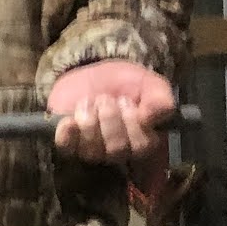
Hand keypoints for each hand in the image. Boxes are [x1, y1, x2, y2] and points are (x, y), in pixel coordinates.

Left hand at [50, 60, 175, 171]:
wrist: (92, 74)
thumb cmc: (125, 83)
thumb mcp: (148, 83)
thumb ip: (159, 98)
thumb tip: (152, 117)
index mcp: (144, 139)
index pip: (143, 147)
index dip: (133, 124)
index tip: (127, 101)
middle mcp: (120, 151)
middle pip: (117, 149)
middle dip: (110, 118)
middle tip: (106, 98)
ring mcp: (93, 151)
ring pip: (93, 150)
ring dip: (89, 121)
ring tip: (88, 101)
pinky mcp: (69, 145)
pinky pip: (67, 148)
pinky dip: (68, 133)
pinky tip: (70, 120)